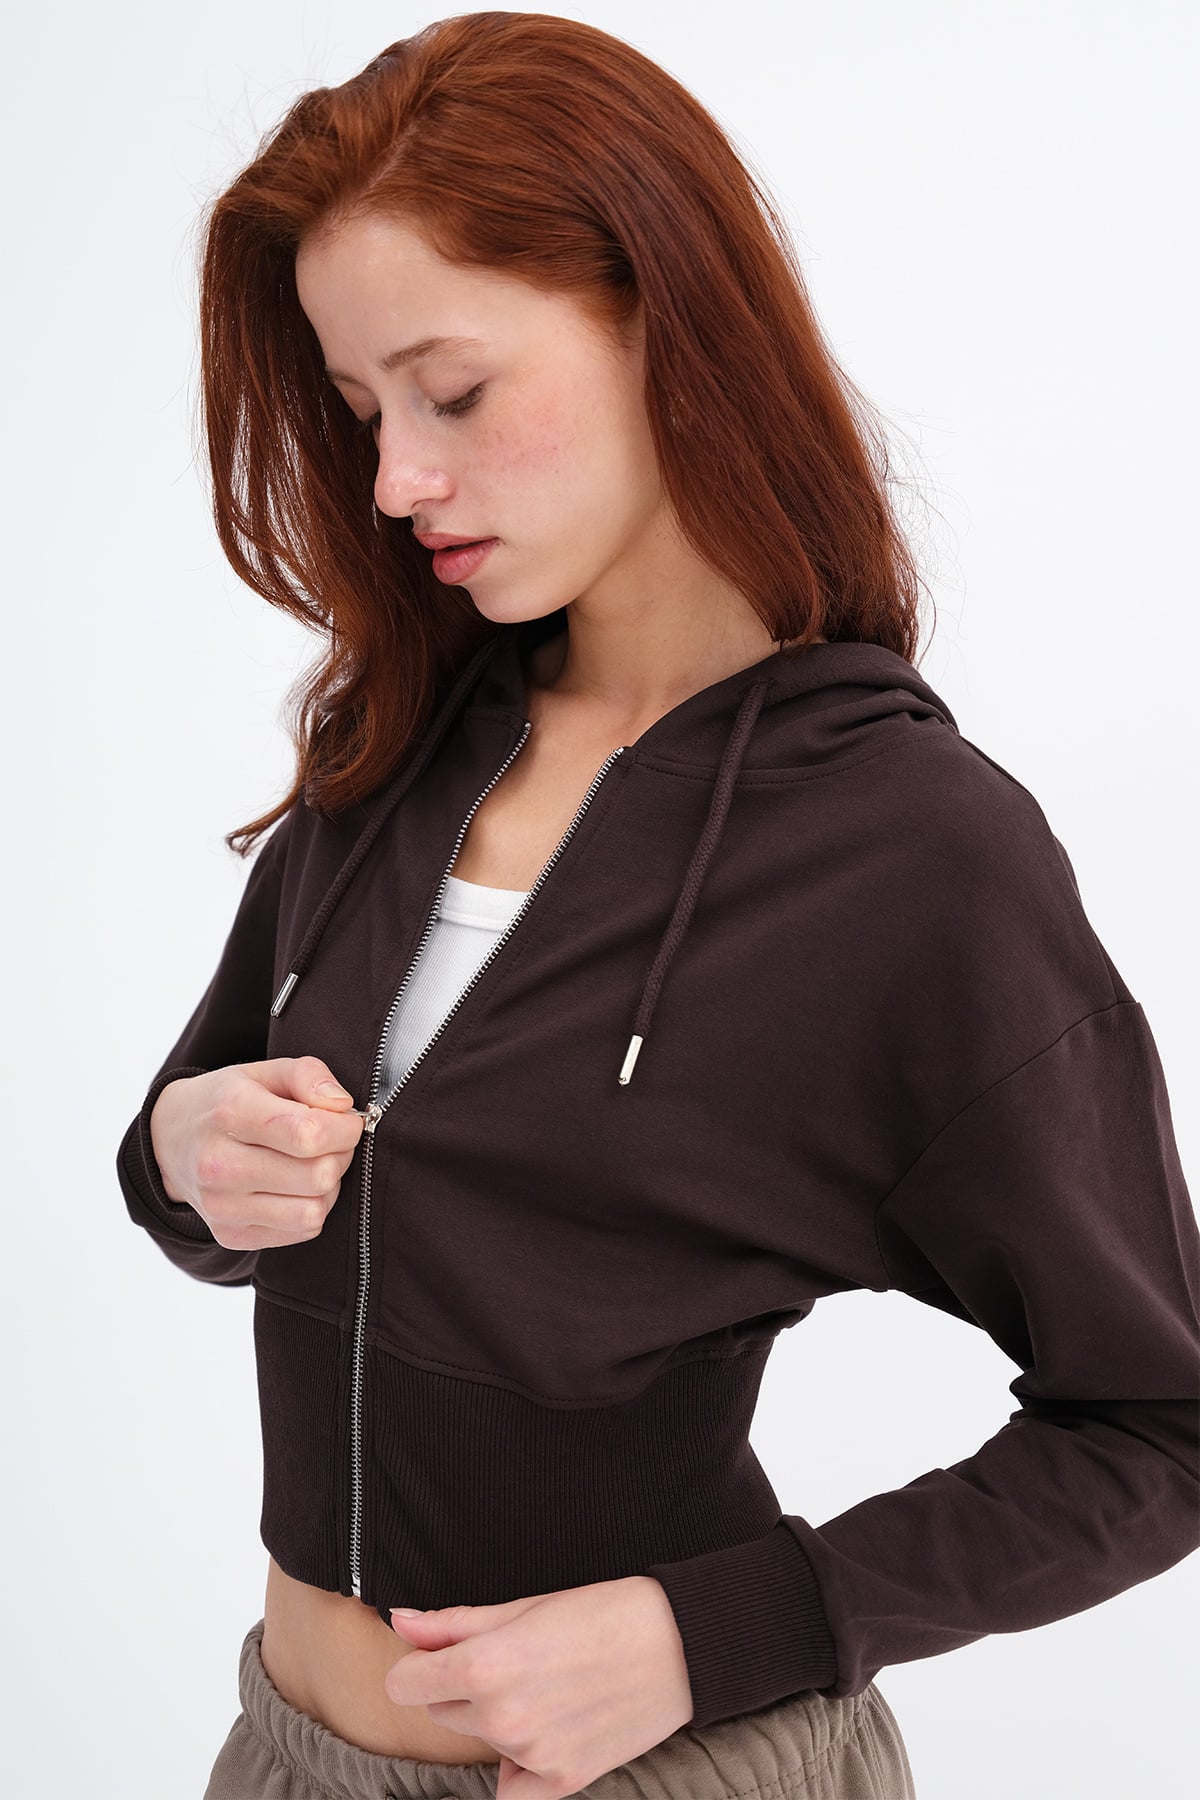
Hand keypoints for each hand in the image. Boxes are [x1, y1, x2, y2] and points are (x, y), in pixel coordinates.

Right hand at [148, 1055, 363, 1249]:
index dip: (344, 1129)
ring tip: (314, 1164)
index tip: (347, 1121)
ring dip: (329, 1187)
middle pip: (317, 1175)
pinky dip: (311, 1208)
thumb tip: (342, 1106)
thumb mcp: (264, 1071)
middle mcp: (219, 1165)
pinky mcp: (231, 1235)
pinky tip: (296, 1188)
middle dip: (341, 1156)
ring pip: (313, 1211)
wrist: (171, 1141)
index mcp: (230, 1113)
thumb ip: (309, 1075)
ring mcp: (222, 1207)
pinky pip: (301, 1231)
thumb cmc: (227, 1101)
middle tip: (333, 1142)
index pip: (308, 1134)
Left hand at [384, 1576, 693, 1799]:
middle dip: (463, 1688)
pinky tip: (543, 1735)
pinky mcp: (562, 1781)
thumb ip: (454, 1623)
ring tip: (546, 1685)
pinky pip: (510, 1791)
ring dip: (496, 1719)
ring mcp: (531, 1754)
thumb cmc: (604, 1612)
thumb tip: (400, 1622)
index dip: (421, 1665)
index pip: (405, 1684)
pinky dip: (517, 1768)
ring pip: (479, 1740)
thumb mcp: (524, 1605)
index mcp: (485, 1665)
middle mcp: (501, 1716)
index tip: (444, 1654)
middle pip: (441, 1710)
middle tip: (517, 1660)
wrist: (679, 1644)